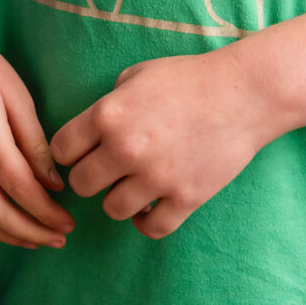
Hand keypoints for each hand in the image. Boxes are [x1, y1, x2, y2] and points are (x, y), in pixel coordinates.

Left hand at [49, 48, 283, 239]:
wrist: (244, 94)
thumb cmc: (189, 79)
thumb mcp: (136, 76)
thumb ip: (108, 103)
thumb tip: (90, 130)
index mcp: (108, 115)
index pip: (61, 150)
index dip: (70, 152)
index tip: (83, 152)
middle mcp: (126, 148)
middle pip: (81, 184)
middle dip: (91, 177)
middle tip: (107, 171)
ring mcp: (157, 176)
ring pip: (112, 209)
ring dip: (119, 199)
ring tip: (133, 187)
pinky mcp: (186, 197)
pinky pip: (151, 228)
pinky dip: (147, 222)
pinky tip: (151, 207)